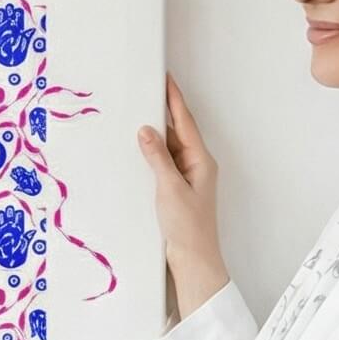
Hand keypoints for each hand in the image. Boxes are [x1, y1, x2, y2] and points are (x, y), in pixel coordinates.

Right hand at [138, 72, 224, 278]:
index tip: (165, 79)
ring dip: (155, 135)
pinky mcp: (177, 190)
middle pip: (178, 132)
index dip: (174, 99)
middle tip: (146, 91)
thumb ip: (157, 158)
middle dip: (162, 112)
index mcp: (201, 161)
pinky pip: (164, 164)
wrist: (193, 260)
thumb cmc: (188, 228)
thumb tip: (146, 131)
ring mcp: (187, 178)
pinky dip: (152, 155)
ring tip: (137, 115)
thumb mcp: (169, 188)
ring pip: (169, 148)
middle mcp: (196, 166)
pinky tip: (138, 151)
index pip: (185, 122)